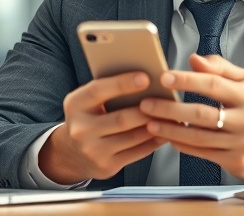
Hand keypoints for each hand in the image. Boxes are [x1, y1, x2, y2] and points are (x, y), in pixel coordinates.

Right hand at [39, 72, 164, 183]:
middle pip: (120, 118)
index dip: (122, 84)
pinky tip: (165, 132)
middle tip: (167, 101)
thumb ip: (108, 89)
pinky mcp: (107, 166)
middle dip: (147, 110)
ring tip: (172, 115)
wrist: (71, 152)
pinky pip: (137, 152)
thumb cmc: (88, 117)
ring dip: (155, 126)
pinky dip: (154, 141)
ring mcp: (93, 151)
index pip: (98, 91)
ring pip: (132, 137)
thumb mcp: (88, 101)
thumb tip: (144, 79)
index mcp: (75, 105)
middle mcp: (80, 129)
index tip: (145, 78)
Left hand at [139, 54, 243, 184]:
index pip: (213, 84)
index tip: (164, 78)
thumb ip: (220, 68)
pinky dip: (181, 145)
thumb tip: (194, 59)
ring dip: (170, 129)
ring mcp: (241, 142)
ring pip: (198, 136)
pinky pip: (201, 153)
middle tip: (147, 103)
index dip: (187, 80)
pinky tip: (167, 137)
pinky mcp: (235, 161)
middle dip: (170, 108)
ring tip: (150, 122)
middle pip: (201, 113)